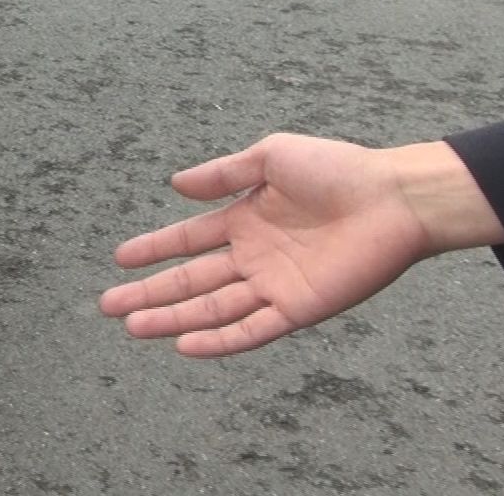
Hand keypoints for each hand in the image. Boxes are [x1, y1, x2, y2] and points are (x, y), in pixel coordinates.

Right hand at [98, 134, 503, 357]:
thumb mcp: (271, 157)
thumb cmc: (339, 168)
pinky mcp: (298, 308)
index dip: (154, 248)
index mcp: (246, 218)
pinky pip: (253, 330)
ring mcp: (274, 285)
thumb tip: (174, 185)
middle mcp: (254, 256)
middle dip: (150, 293)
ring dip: (173, 319)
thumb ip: (223, 174)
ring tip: (134, 327)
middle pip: (191, 280)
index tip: (120, 259)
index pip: (189, 240)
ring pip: (213, 308)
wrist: (393, 198)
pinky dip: (219, 340)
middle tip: (110, 306)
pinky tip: (185, 346)